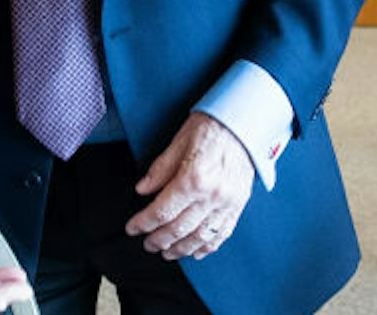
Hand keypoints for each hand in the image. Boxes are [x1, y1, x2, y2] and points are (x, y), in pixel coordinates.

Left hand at [125, 111, 253, 259]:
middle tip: (147, 244)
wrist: (244, 124)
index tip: (132, 228)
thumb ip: (159, 170)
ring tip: (167, 252)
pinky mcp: (238, 205)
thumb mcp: (178, 142)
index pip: (162, 211)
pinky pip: (222, 233)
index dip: (143, 223)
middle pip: (180, 228)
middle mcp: (212, 195)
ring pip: (200, 237)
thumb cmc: (210, 128)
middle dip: (159, 240)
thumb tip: (142, 190)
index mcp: (193, 178)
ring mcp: (228, 203)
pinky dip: (207, 246)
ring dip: (181, 249)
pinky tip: (195, 251)